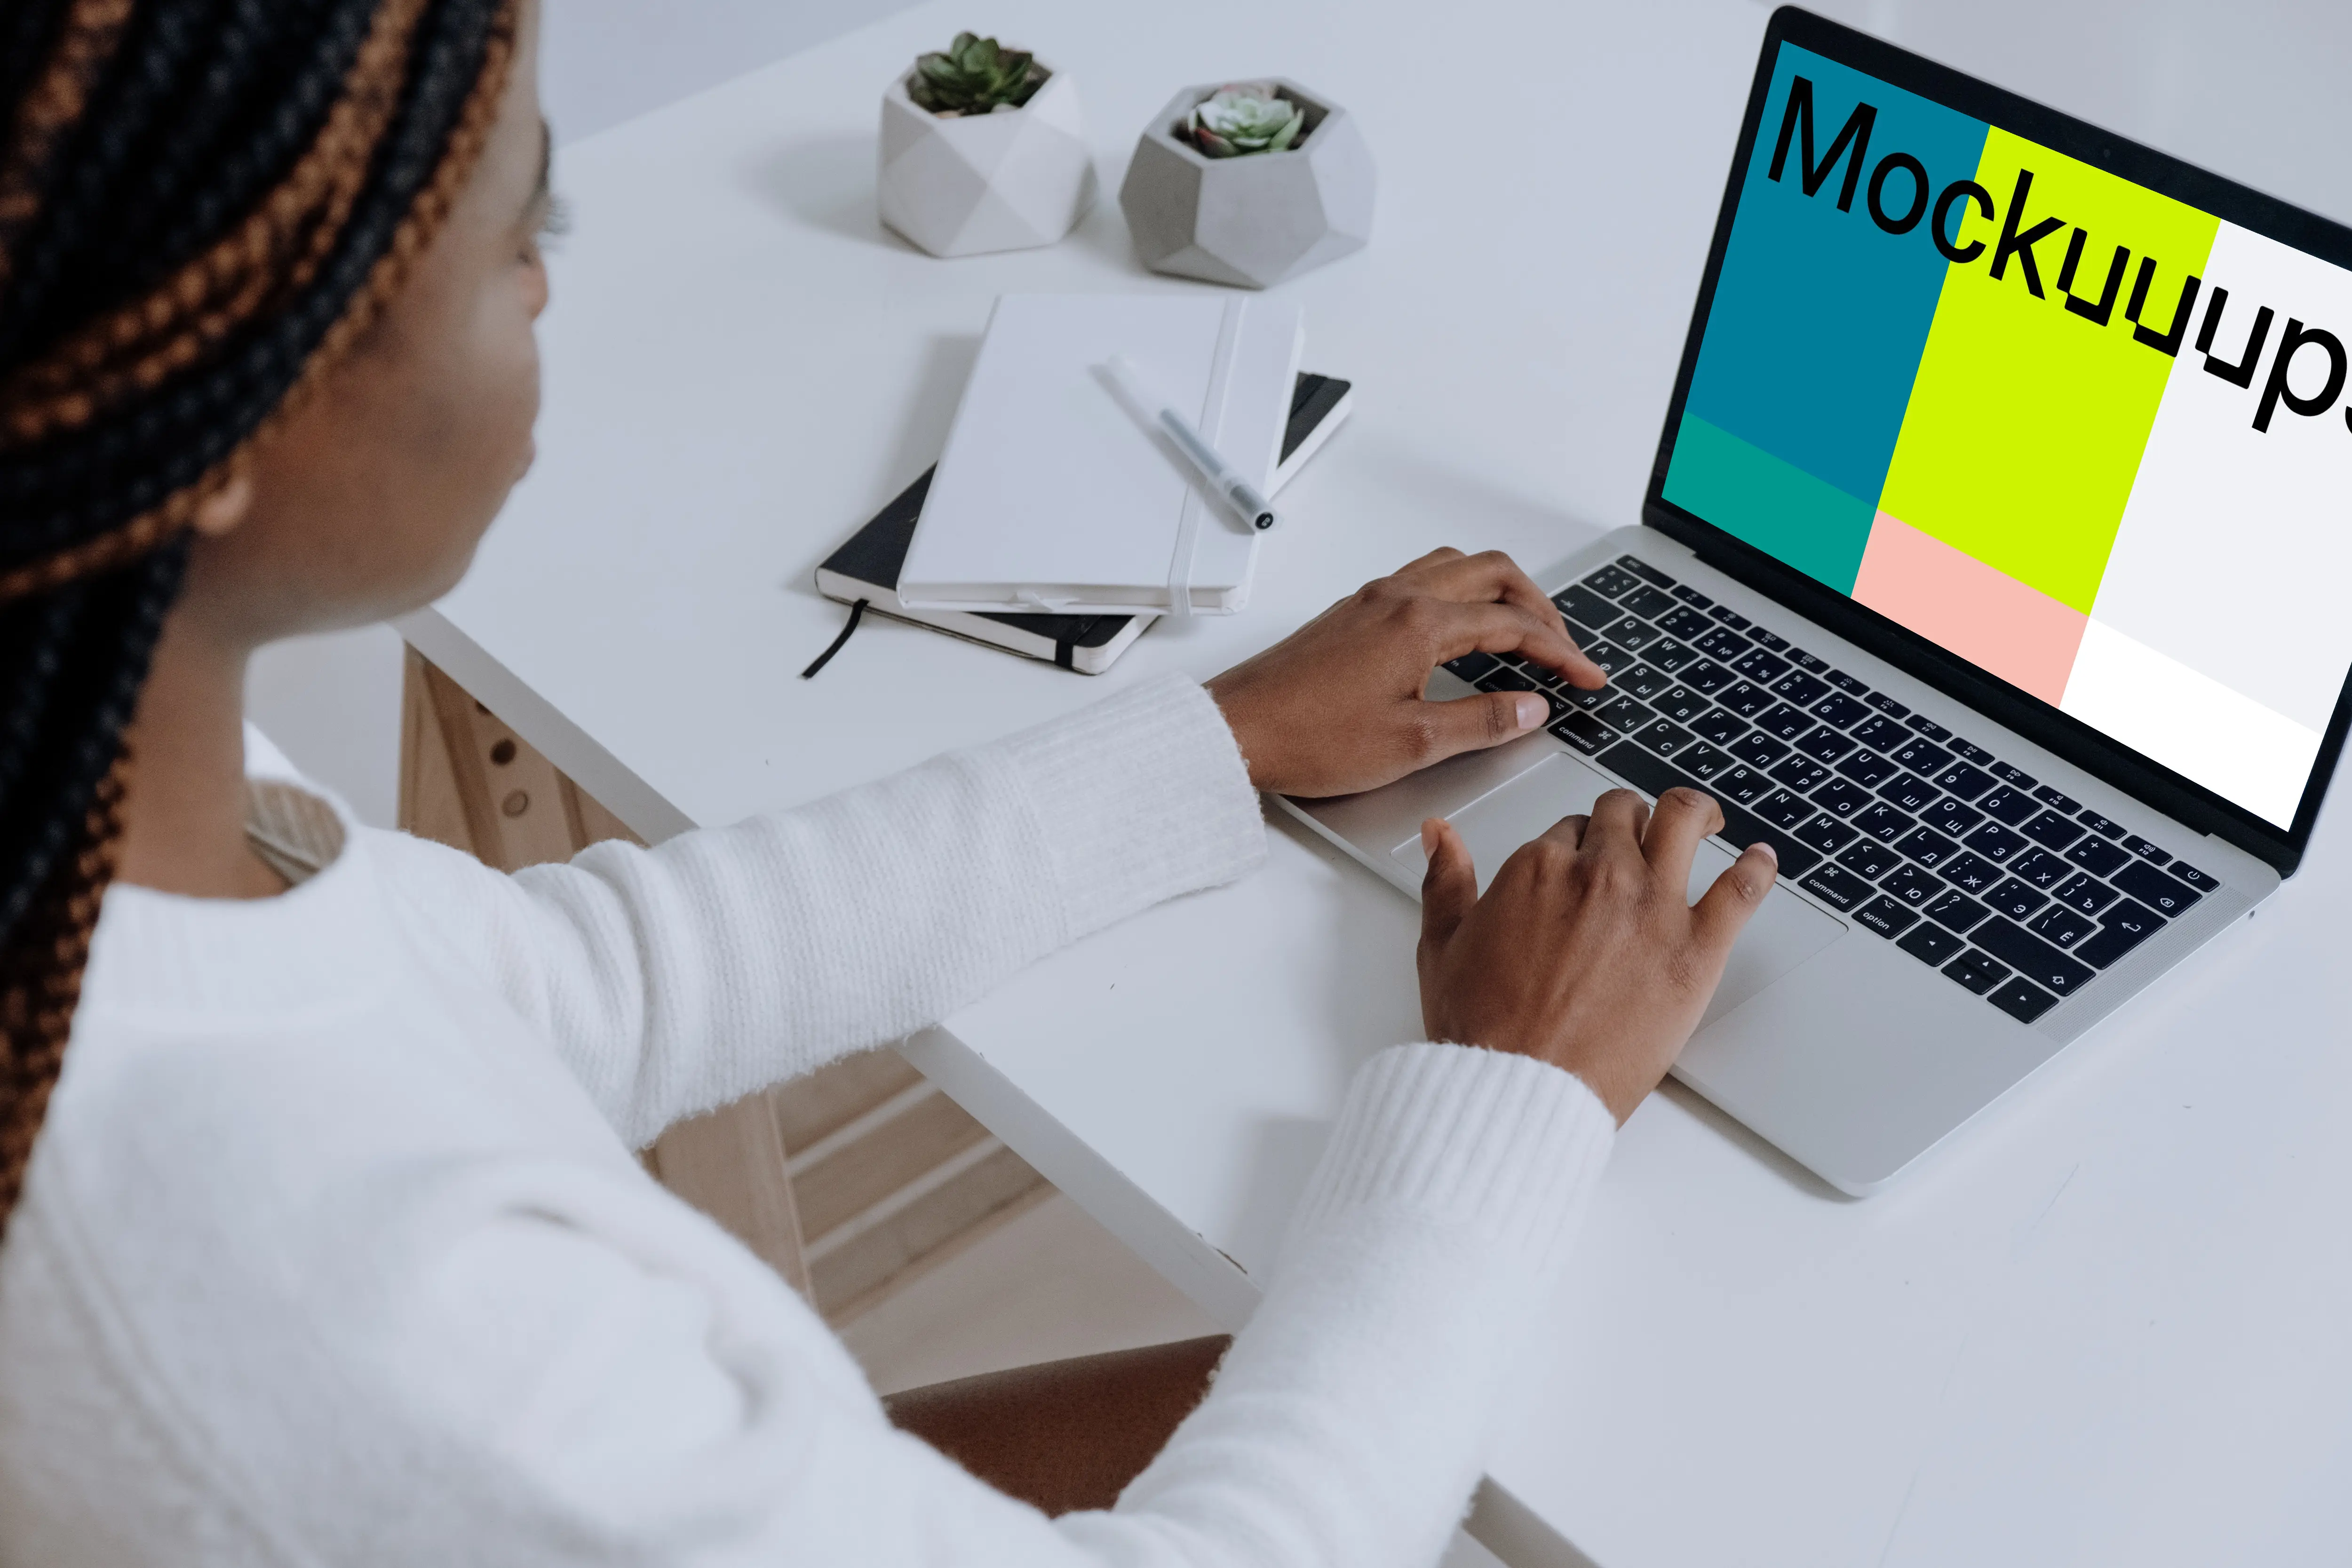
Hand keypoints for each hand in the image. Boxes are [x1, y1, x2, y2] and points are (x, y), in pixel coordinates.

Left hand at [1206, 548, 1605, 798]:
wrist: (1235, 730)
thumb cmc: (1308, 738)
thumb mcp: (1412, 744)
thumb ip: (1481, 722)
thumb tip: (1530, 708)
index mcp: (1420, 624)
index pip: (1512, 624)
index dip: (1561, 652)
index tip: (1587, 677)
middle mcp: (1397, 598)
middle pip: (1492, 573)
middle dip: (1539, 606)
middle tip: (1562, 647)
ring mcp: (1370, 600)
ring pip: (1455, 567)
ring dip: (1498, 590)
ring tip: (1521, 630)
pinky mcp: (1350, 614)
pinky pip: (1422, 580)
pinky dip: (1459, 594)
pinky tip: (1459, 631)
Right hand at [1416, 787, 1777, 1122]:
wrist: (1519, 1090)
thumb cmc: (1482, 1031)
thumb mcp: (1443, 946)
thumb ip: (1444, 881)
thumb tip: (1440, 833)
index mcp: (1537, 868)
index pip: (1569, 829)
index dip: (1576, 845)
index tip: (1582, 864)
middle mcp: (1598, 874)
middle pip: (1624, 817)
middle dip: (1628, 821)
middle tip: (1638, 834)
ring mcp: (1652, 907)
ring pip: (1682, 824)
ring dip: (1694, 813)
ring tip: (1703, 818)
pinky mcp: (1695, 950)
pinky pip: (1742, 889)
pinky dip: (1758, 868)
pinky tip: (1763, 861)